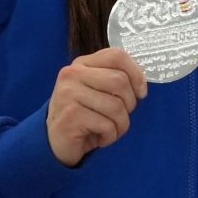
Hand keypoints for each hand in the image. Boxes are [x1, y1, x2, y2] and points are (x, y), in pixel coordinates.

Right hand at [46, 48, 147, 167]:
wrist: (56, 141)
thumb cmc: (85, 115)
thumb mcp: (99, 91)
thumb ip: (116, 80)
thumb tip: (141, 86)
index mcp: (82, 64)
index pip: (117, 56)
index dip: (136, 74)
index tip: (141, 92)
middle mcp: (72, 74)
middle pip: (119, 81)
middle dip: (129, 104)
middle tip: (120, 116)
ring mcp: (68, 94)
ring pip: (116, 106)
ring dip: (121, 124)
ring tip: (110, 129)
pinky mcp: (69, 116)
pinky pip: (107, 125)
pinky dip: (110, 136)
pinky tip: (99, 137)